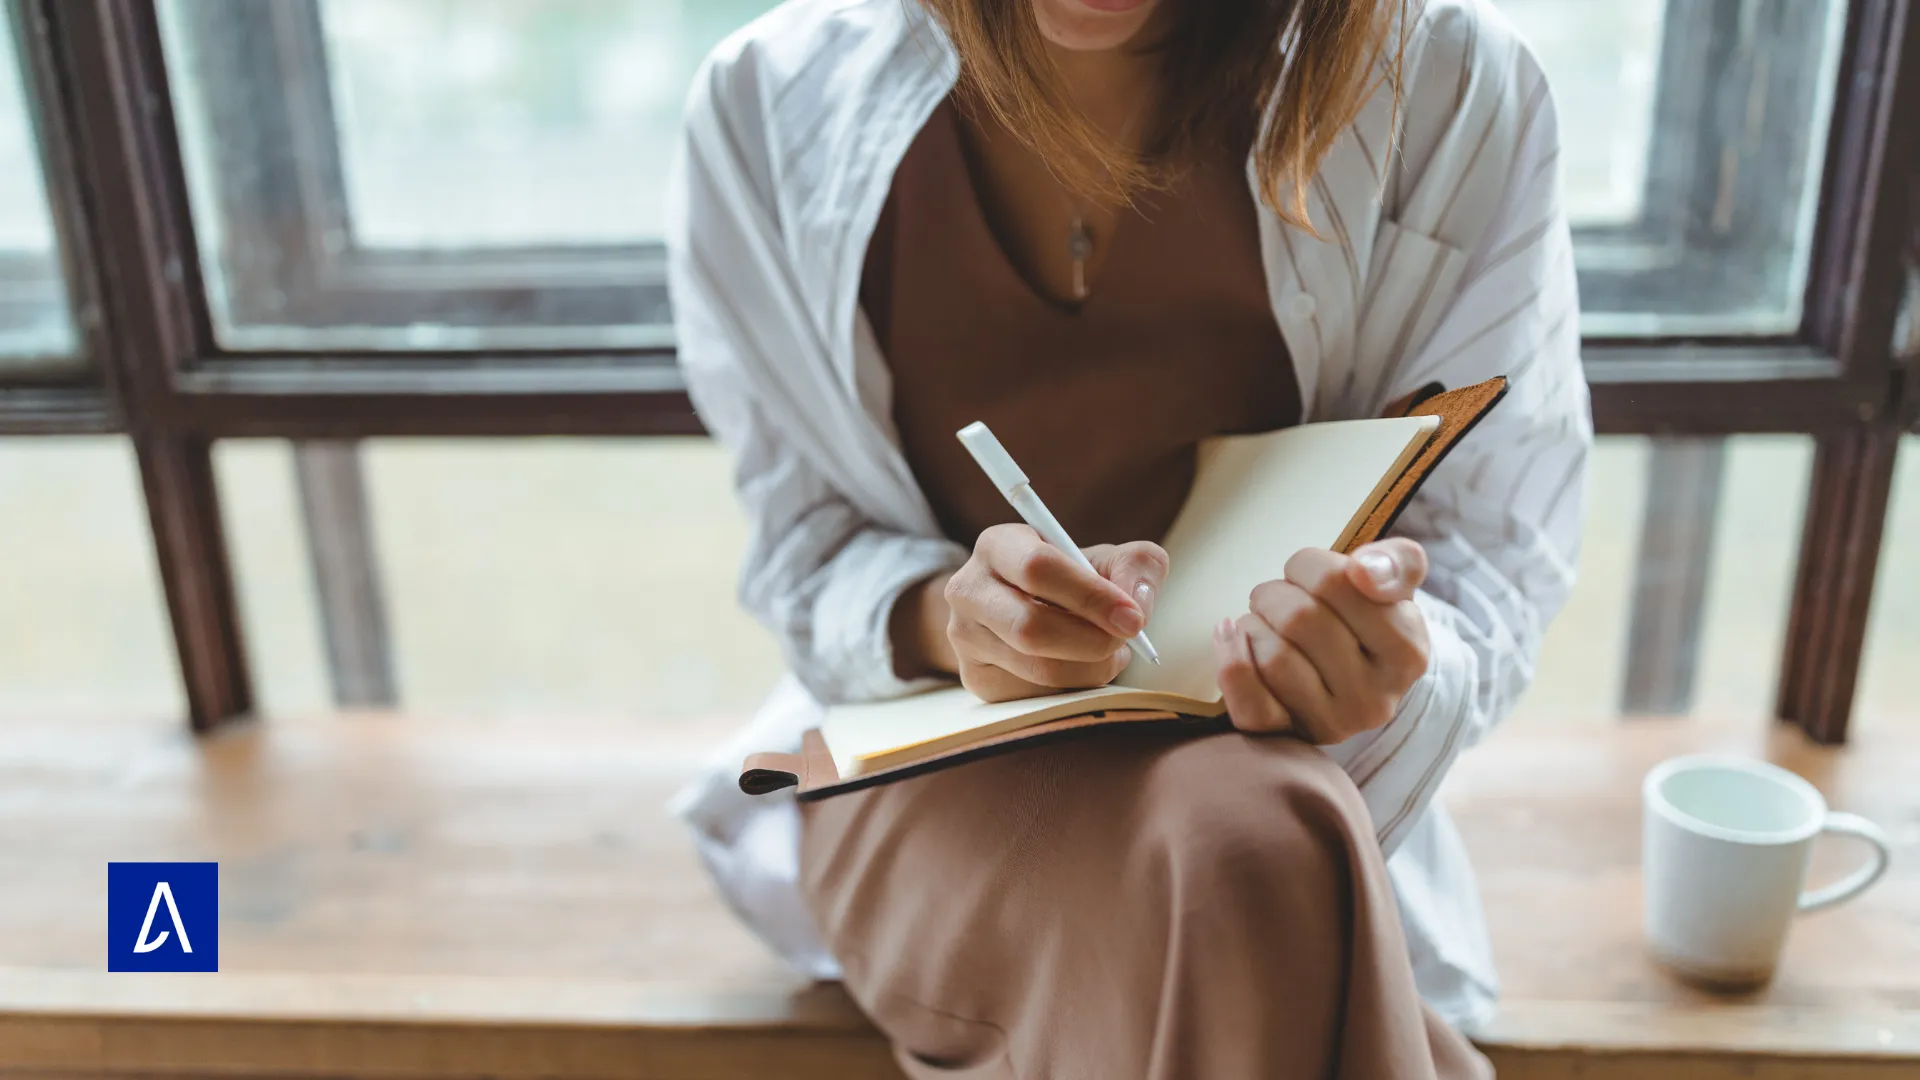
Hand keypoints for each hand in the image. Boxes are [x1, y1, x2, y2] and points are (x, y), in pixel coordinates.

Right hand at [941, 523, 1169, 702]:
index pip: (1038, 568)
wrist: (1028, 608)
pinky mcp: (975, 678)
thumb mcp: (1107, 559)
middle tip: (1125, 642)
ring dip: (1090, 669)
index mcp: (998, 545)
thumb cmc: (1073, 580)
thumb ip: (1136, 566)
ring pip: (1037, 670)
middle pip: (1031, 627)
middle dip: (1092, 641)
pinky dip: (1073, 689)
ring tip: (1108, 652)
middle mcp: (968, 589)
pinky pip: (1034, 697)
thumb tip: (1135, 604)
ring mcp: (965, 637)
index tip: (1133, 619)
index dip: (1090, 596)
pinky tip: (1080, 668)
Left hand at [1211, 538, 1430, 742]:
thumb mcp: (1395, 585)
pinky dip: (1231, 661)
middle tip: (1278, 595)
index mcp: (1407, 652)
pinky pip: (1249, 703)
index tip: (1307, 570)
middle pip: (1298, 618)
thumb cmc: (1368, 619)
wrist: (1356, 678)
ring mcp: (1333, 724)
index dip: (1307, 564)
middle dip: (1275, 593)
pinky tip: (1231, 635)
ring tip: (1264, 619)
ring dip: (1254, 623)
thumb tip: (1363, 571)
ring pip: (1272, 656)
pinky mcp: (1291, 737)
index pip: (1335, 582)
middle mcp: (1375, 698)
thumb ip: (1395, 562)